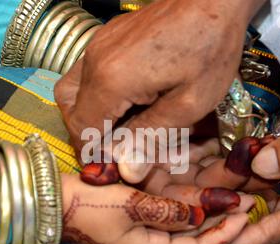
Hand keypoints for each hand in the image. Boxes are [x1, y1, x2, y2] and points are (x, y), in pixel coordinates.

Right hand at [55, 0, 265, 182]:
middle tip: (116, 147)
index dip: (93, 152)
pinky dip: (98, 93)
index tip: (114, 165)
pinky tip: (128, 99)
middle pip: (69, 108)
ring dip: (89, 113)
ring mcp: (98, 45)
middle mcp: (94, 60)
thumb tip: (126, 170)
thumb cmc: (210, 49)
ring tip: (120, 125)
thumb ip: (150, 137)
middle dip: (86, 133)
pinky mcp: (106, 37)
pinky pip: (87, 72)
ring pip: (73, 89)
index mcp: (111, 80)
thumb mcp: (188, 103)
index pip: (82, 128)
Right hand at [60, 173, 253, 243]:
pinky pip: (165, 218)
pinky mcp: (130, 222)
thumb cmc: (88, 204)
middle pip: (189, 240)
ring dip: (202, 215)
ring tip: (226, 198)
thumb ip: (166, 212)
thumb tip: (197, 217)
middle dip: (217, 223)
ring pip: (179, 229)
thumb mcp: (129, 206)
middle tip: (243, 203)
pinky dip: (182, 209)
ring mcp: (137, 237)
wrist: (51, 201)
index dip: (220, 234)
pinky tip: (194, 194)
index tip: (243, 215)